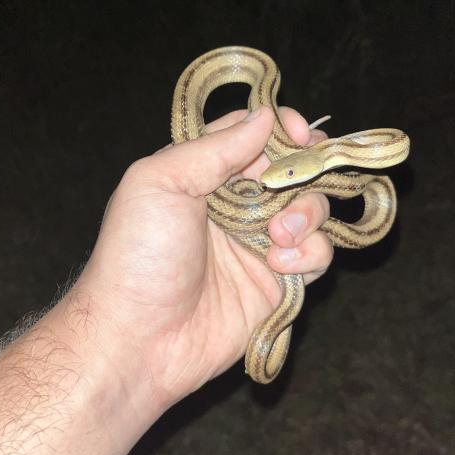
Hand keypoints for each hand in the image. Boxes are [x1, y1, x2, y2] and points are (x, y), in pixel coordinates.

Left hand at [76, 106, 333, 409]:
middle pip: (293, 169)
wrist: (139, 339)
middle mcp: (236, 204)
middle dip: (303, 172)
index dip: (282, 127)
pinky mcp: (278, 282)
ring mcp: (259, 243)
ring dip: (307, 214)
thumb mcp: (160, 183)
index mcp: (203, 172)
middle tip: (292, 187)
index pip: (254, 133)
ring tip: (279, 235)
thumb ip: (214, 148)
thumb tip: (266, 115)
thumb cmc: (138, 256)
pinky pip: (316, 254)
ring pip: (312, 209)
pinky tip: (279, 265)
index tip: (299, 134)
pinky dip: (309, 253)